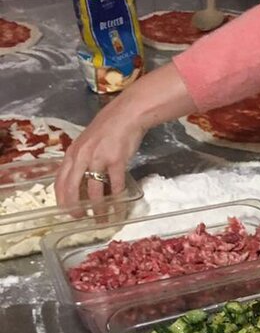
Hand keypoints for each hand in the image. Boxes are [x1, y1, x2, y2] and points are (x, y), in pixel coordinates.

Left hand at [55, 94, 145, 216]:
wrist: (127, 115)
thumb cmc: (108, 127)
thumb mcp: (87, 142)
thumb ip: (82, 158)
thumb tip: (81, 178)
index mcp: (73, 153)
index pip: (60, 181)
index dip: (61, 199)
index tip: (65, 211)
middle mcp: (82, 157)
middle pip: (72, 188)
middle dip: (74, 207)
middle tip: (80, 218)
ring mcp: (99, 159)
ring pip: (94, 190)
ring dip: (97, 207)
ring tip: (101, 217)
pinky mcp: (116, 161)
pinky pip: (115, 184)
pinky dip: (117, 196)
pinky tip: (119, 203)